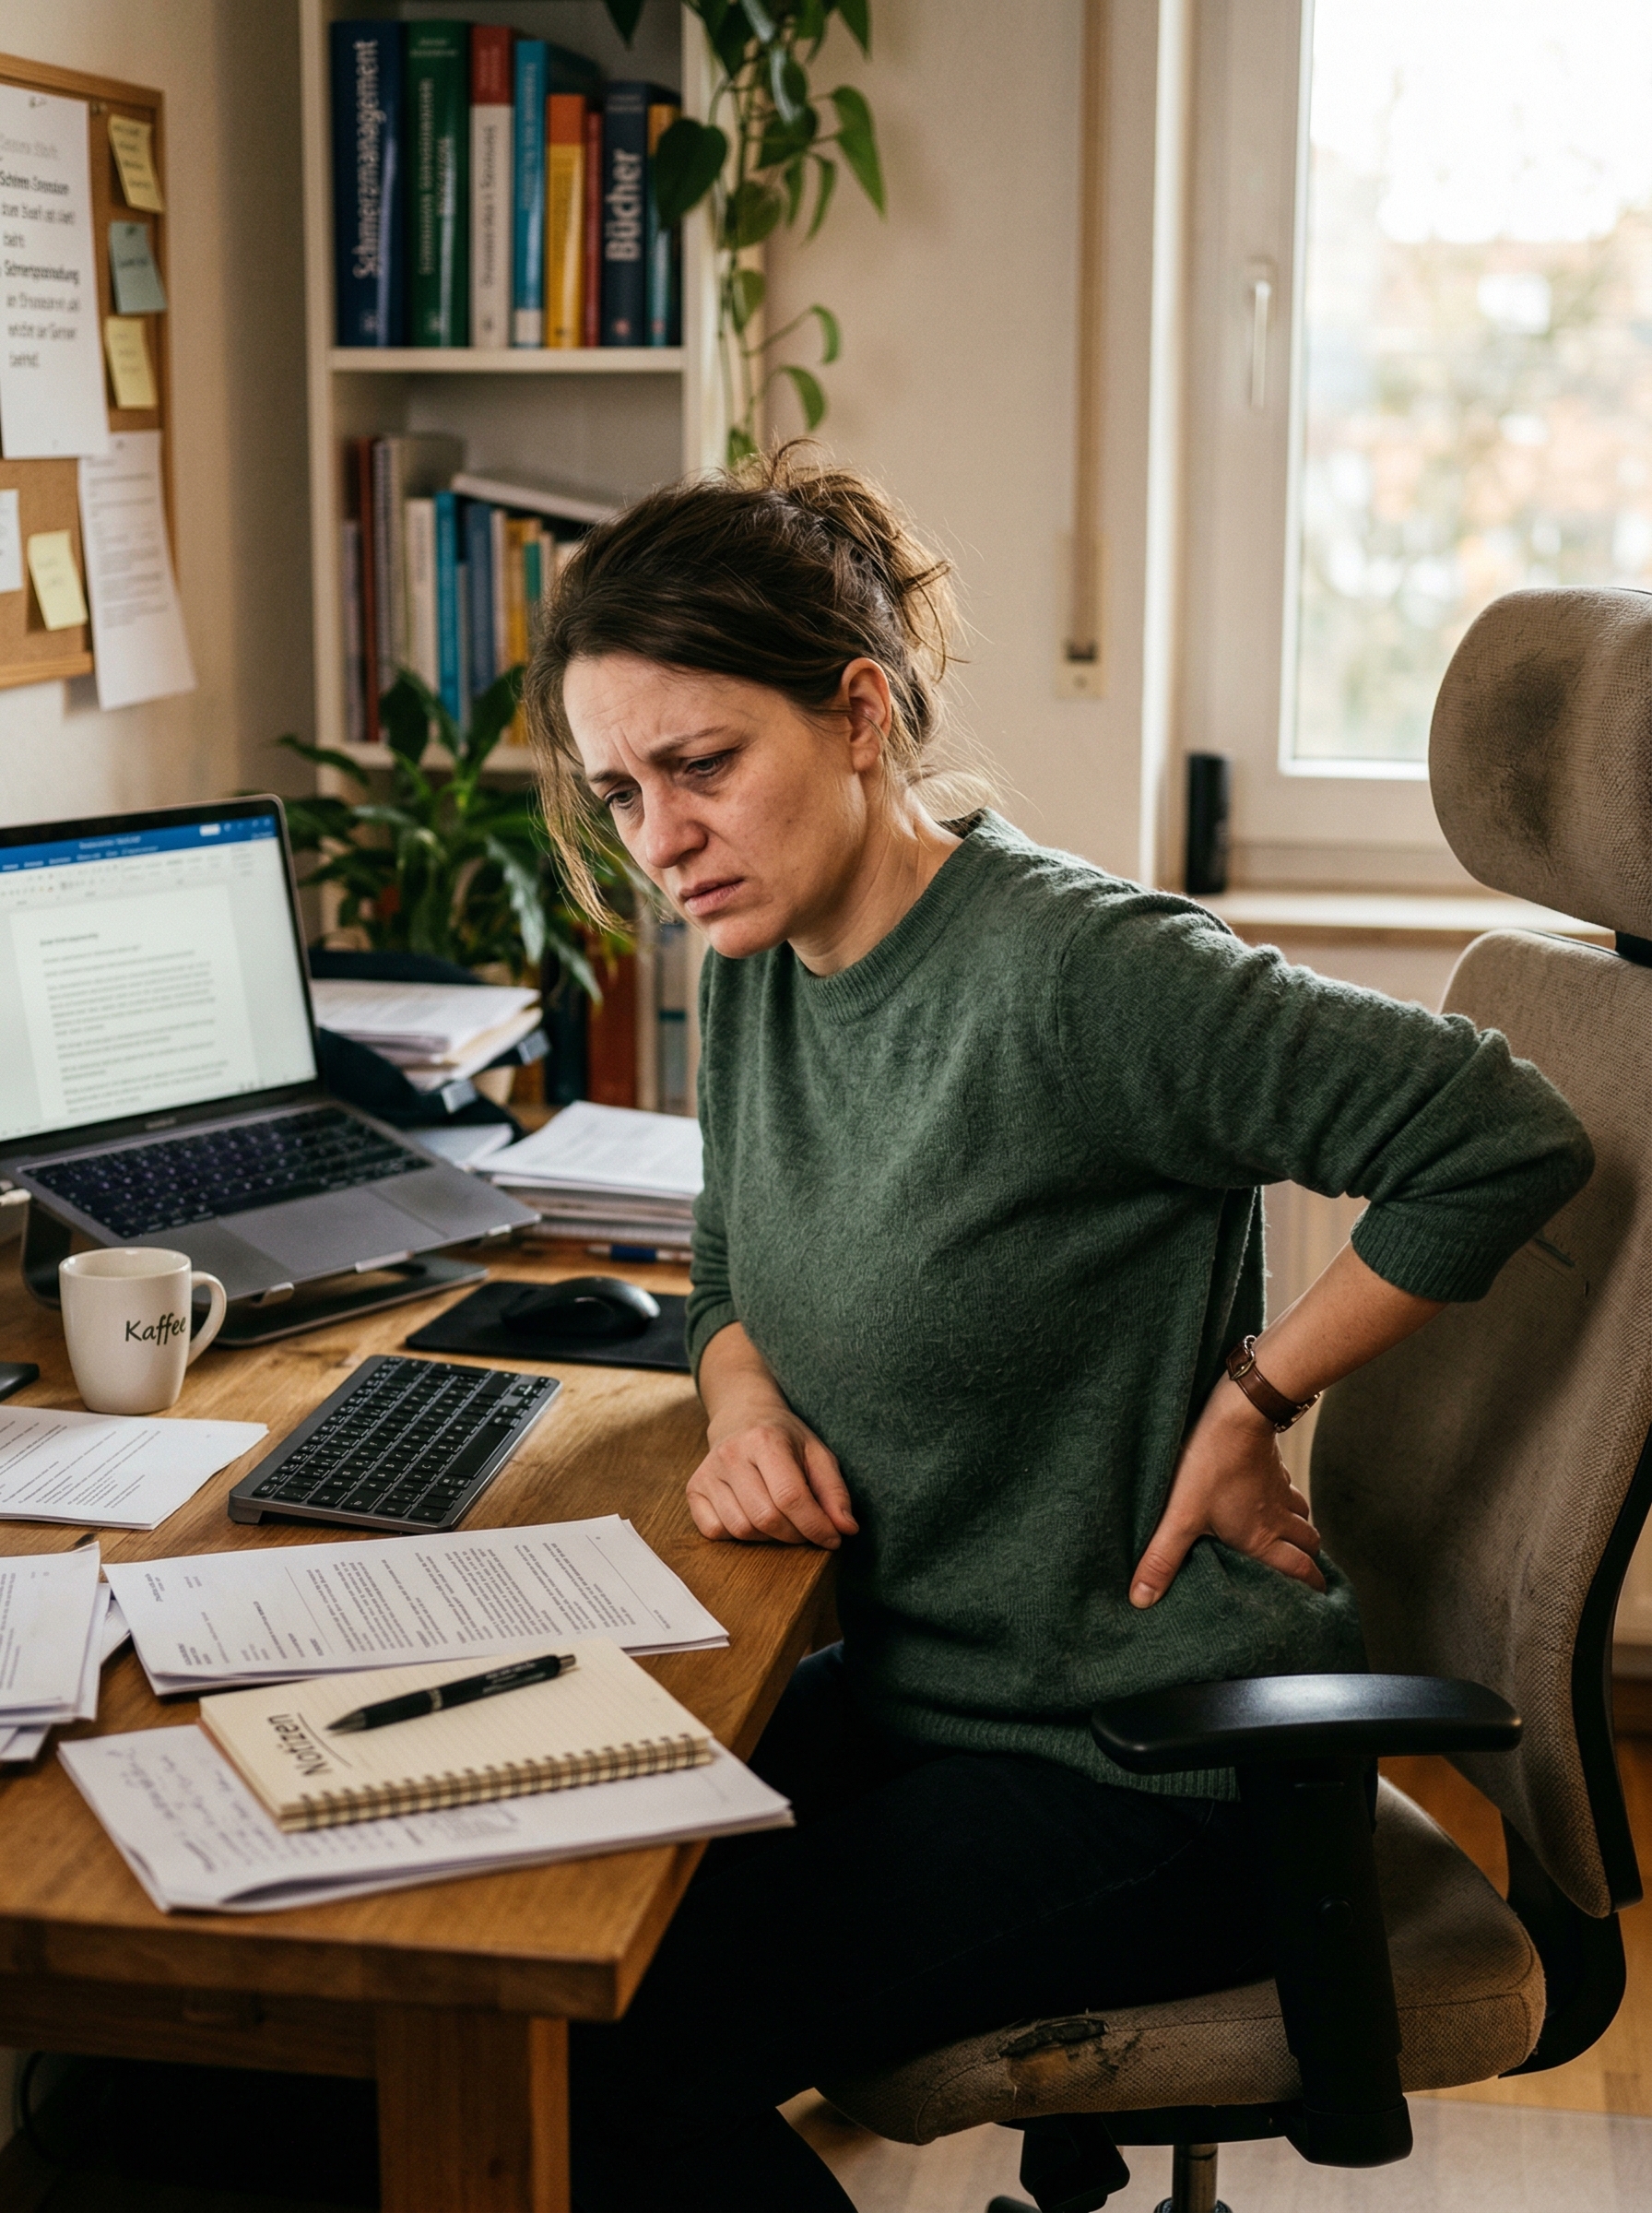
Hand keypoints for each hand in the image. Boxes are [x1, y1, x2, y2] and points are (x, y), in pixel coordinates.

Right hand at [687, 1410, 858, 1549]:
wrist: (742, 1416)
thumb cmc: (784, 1439)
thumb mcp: (817, 1454)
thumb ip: (835, 1491)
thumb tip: (846, 1529)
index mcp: (765, 1440)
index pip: (791, 1496)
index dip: (815, 1525)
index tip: (833, 1539)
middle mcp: (731, 1454)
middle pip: (766, 1517)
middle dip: (795, 1534)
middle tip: (808, 1530)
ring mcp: (708, 1472)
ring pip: (741, 1529)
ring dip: (769, 1537)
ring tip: (782, 1522)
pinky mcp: (694, 1489)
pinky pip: (715, 1531)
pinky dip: (738, 1536)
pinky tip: (753, 1518)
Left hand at [1130, 1380, 1323, 1606]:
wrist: (1238, 1411)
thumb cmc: (1210, 1465)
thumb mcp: (1181, 1516)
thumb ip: (1163, 1558)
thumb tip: (1142, 1600)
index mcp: (1260, 1538)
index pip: (1299, 1569)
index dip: (1312, 1586)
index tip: (1321, 1600)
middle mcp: (1277, 1517)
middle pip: (1309, 1544)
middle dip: (1311, 1561)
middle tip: (1308, 1573)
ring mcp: (1278, 1489)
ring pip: (1303, 1516)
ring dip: (1302, 1531)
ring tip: (1294, 1541)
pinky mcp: (1274, 1465)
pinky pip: (1290, 1489)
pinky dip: (1289, 1501)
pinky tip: (1273, 1497)